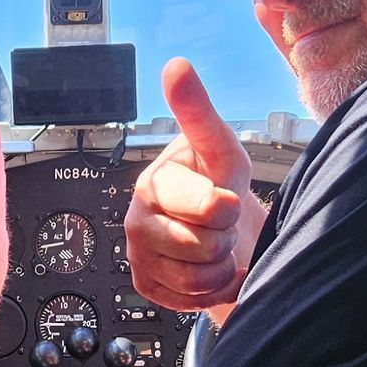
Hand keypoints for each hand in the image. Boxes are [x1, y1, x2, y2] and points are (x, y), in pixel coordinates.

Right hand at [124, 59, 265, 314]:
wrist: (212, 220)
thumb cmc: (214, 177)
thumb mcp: (217, 144)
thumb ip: (197, 110)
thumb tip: (176, 66)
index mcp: (154, 183)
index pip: (209, 207)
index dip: (229, 207)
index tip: (227, 198)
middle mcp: (138, 219)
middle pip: (203, 248)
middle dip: (224, 238)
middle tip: (221, 223)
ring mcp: (140, 255)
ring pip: (197, 279)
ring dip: (220, 266)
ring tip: (217, 244)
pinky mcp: (148, 285)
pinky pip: (191, 300)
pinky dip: (212, 289)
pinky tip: (212, 268)